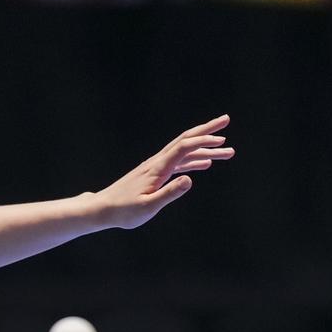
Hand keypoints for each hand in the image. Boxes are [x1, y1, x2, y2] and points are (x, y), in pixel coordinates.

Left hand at [93, 114, 234, 229]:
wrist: (102, 209)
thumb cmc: (124, 211)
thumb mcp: (148, 206)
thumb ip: (169, 193)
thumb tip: (190, 180)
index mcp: (158, 169)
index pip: (183, 147)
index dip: (203, 141)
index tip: (222, 140)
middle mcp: (157, 163)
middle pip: (185, 139)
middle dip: (207, 129)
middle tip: (226, 119)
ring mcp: (156, 167)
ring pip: (185, 152)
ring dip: (206, 149)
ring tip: (228, 151)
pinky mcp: (154, 174)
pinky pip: (179, 162)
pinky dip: (194, 160)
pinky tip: (206, 163)